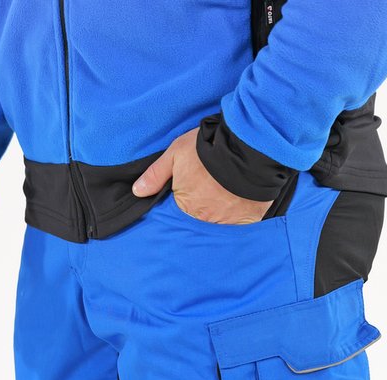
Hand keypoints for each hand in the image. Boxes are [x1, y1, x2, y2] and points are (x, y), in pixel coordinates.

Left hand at [132, 129, 272, 224]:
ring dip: (220, 215)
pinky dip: (239, 218)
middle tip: (208, 194)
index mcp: (185, 207)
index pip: (178, 215)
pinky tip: (239, 204)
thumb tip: (138, 191)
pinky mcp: (249, 219)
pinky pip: (241, 225)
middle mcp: (206, 220)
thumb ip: (155, 175)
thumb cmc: (208, 149)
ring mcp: (228, 222)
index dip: (182, 204)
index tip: (189, 194)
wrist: (246, 147)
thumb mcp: (176, 154)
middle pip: (199, 221)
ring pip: (220, 224)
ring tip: (223, 198)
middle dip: (201, 211)